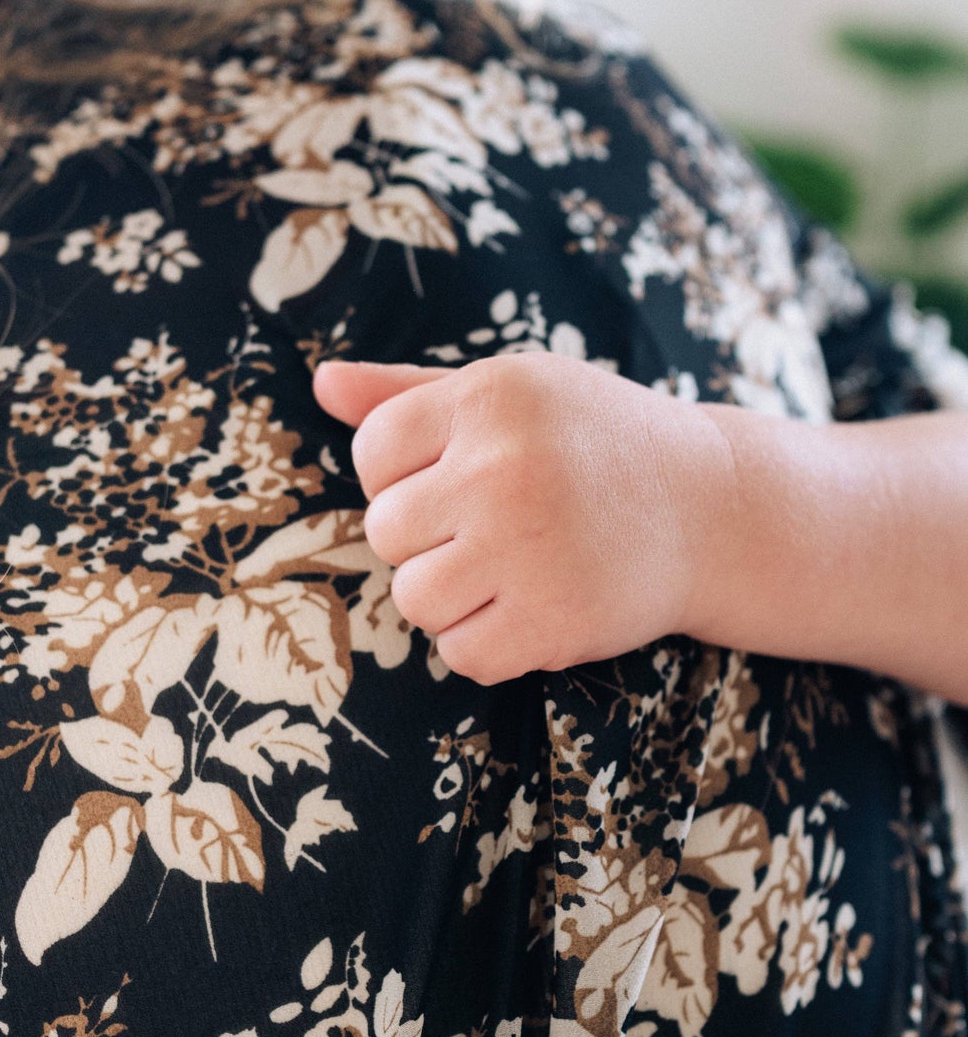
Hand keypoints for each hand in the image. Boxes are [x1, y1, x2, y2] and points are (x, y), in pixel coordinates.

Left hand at [312, 348, 726, 684]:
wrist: (712, 509)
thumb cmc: (591, 443)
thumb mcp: (511, 393)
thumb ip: (408, 393)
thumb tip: (323, 383)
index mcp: (490, 397)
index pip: (373, 453)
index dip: (404, 475)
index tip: (460, 477)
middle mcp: (505, 467)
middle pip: (386, 531)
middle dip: (428, 536)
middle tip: (495, 525)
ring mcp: (529, 546)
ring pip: (414, 598)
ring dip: (451, 595)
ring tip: (508, 566)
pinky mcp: (554, 620)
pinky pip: (461, 653)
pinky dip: (486, 643)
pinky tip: (531, 605)